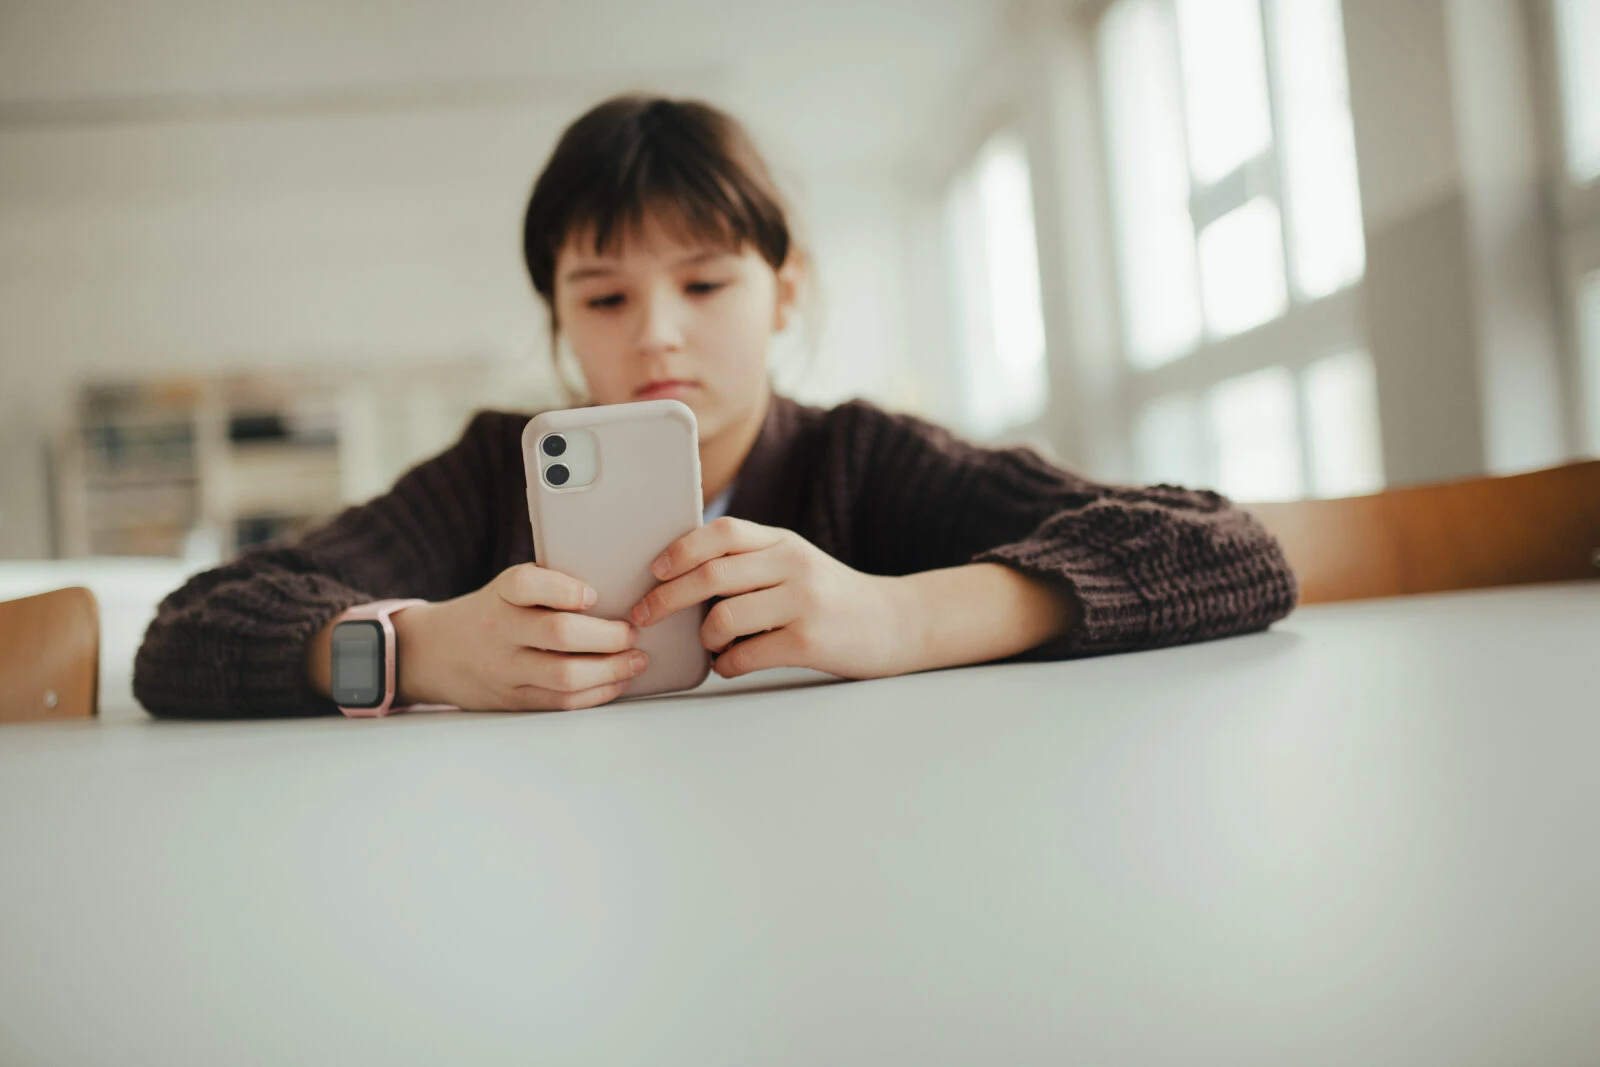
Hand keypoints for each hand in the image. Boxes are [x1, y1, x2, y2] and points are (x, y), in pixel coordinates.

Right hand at [391, 563, 648, 710]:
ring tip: (636, 660)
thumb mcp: (505, 590)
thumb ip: (547, 586)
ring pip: (565, 676)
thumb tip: (616, 586)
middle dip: (608, 636)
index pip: (527, 584)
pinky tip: (617, 681)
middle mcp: (499, 631)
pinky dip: (597, 693)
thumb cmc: (490, 614)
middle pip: (559, 634)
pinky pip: (562, 702)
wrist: (433, 653)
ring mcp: (505, 670)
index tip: (592, 595)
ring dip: (611, 670)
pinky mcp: (513, 700)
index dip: (564, 589)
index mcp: (500, 595)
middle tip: (632, 632)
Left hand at [629, 516, 913, 679]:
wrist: (897, 623)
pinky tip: (731, 664)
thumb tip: (682, 574)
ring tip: (709, 644)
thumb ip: (752, 559)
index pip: (723, 532)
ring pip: (723, 616)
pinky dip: (727, 664)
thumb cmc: (834, 598)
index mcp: (784, 542)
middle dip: (666, 597)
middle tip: (645, 614)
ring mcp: (803, 602)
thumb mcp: (797, 562)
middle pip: (711, 573)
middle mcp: (793, 564)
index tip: (655, 570)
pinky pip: (746, 654)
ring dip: (703, 636)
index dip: (681, 549)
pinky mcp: (809, 641)